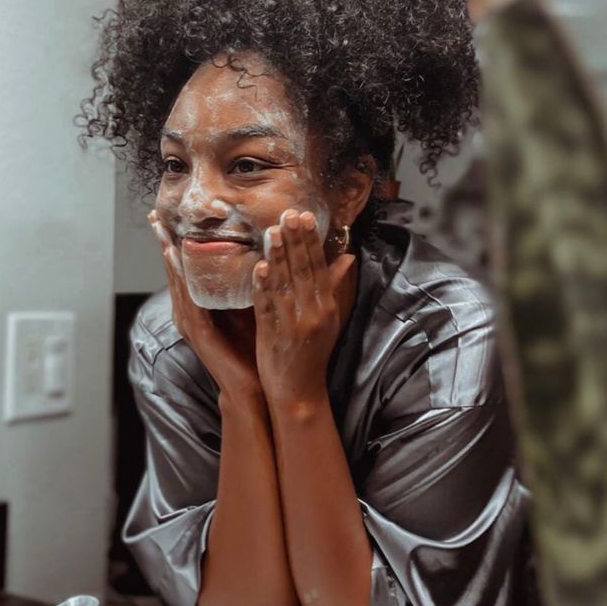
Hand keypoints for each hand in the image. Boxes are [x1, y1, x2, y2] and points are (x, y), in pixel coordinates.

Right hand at [148, 210, 260, 398]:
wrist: (253, 384)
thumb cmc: (252, 346)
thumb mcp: (248, 305)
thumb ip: (245, 281)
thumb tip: (260, 247)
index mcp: (198, 306)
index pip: (185, 269)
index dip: (175, 243)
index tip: (168, 217)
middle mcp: (188, 312)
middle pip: (173, 271)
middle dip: (163, 242)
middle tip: (154, 215)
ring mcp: (188, 322)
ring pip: (176, 281)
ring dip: (167, 254)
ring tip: (160, 229)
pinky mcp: (196, 331)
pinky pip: (186, 298)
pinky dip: (179, 276)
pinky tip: (175, 258)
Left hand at [252, 209, 356, 409]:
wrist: (300, 391)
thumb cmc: (314, 352)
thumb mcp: (330, 318)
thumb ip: (335, 287)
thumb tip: (348, 257)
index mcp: (326, 306)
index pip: (318, 267)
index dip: (310, 241)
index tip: (304, 217)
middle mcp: (312, 313)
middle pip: (303, 270)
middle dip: (295, 241)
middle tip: (288, 214)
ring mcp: (293, 324)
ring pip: (284, 285)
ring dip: (278, 257)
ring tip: (272, 233)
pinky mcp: (273, 336)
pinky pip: (267, 307)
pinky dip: (263, 287)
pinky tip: (258, 268)